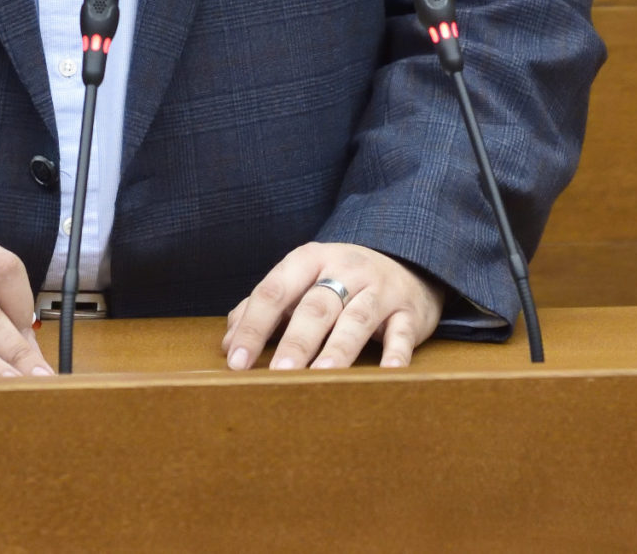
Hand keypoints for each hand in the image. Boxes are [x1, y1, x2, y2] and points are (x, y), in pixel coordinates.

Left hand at [222, 242, 444, 371]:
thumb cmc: (340, 281)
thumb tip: (228, 343)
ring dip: (339, 348)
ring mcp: (379, 289)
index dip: (253, 326)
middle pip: (316, 306)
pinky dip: (396, 353)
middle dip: (296, 340)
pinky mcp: (409, 311)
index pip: (274, 291)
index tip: (236, 361)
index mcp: (310, 259)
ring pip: (357, 318)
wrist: (407, 264)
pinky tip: (388, 373)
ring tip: (323, 376)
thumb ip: (263, 309)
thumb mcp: (301, 283)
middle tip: (278, 372)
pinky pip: (402, 332)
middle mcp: (345, 270)